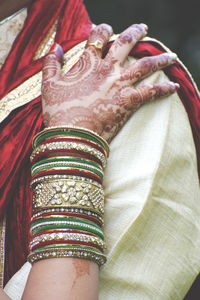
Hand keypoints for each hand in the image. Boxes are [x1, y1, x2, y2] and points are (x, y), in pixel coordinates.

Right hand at [42, 23, 178, 141]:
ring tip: (171, 56)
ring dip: (160, 58)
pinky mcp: (129, 101)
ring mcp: (120, 85)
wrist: (72, 135)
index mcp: (88, 63)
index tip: (106, 29)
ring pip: (145, 65)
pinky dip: (164, 89)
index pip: (97, 37)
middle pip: (125, 43)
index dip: (102, 30)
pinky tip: (174, 87)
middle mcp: (107, 70)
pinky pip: (152, 92)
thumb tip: (57, 47)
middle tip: (143, 28)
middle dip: (135, 33)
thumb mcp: (48, 84)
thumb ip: (51, 63)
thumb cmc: (59, 111)